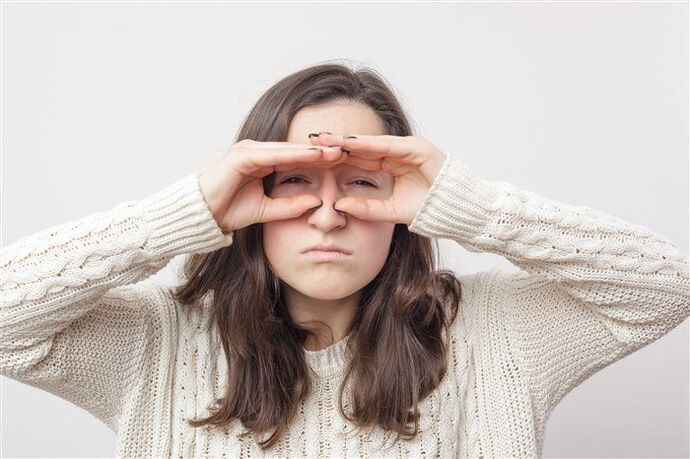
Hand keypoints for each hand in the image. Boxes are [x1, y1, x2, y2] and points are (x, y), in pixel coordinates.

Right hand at [198, 139, 345, 231]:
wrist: (203, 216)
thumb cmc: (229, 211)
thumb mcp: (268, 210)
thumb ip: (290, 206)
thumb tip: (317, 202)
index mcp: (263, 162)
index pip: (296, 159)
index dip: (319, 160)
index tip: (342, 163)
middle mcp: (258, 152)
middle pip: (295, 150)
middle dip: (320, 151)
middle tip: (346, 152)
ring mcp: (249, 150)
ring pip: (287, 149)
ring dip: (311, 151)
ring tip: (334, 152)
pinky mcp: (242, 155)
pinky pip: (272, 154)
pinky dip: (293, 155)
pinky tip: (311, 156)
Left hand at [308, 133, 447, 224]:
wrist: (459, 212)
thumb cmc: (429, 211)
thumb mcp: (390, 212)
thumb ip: (367, 208)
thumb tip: (339, 205)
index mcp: (391, 165)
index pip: (359, 158)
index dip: (337, 156)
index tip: (314, 156)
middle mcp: (398, 153)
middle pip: (361, 147)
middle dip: (337, 143)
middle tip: (311, 139)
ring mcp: (409, 148)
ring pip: (372, 143)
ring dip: (348, 140)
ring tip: (325, 138)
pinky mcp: (420, 148)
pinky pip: (390, 145)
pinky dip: (369, 144)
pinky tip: (349, 143)